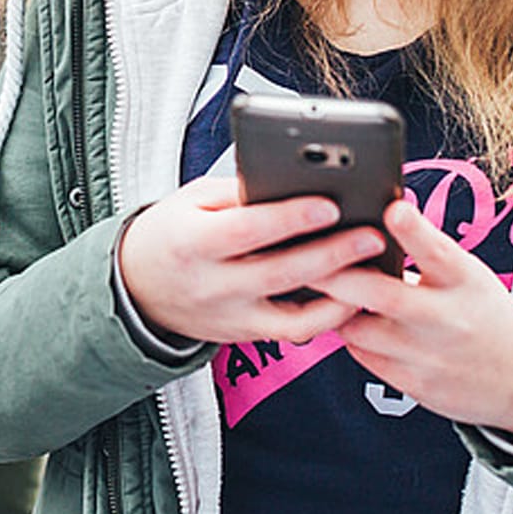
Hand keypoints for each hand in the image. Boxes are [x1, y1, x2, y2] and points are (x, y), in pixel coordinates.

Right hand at [116, 177, 385, 345]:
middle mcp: (213, 285)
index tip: (331, 204)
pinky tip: (354, 297)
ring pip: (294, 314)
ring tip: (375, 271)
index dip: (291, 218)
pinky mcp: (245, 334)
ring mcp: (230, 316)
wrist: (137, 286)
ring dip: (341, 295)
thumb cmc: (171, 232)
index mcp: (194, 242)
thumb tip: (295, 179)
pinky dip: (328, 318)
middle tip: (373, 236)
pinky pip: (294, 332)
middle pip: (280, 272)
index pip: (248, 230)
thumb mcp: (193, 198)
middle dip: (333, 254)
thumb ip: (241, 190)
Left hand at [309, 199, 512, 443]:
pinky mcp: (414, 385)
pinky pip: (364, 356)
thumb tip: (375, 221)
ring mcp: (429, 356)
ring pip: (360, 329)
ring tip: (322, 289)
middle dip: (342, 276)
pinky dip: (352, 336)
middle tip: (309, 257)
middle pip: (385, 296)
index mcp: (466, 281)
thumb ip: (427, 255)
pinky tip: (348, 321)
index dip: (414, 231)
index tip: (393, 209)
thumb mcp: (469, 276)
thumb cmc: (483, 312)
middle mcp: (448, 319)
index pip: (439, 252)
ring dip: (337, 308)